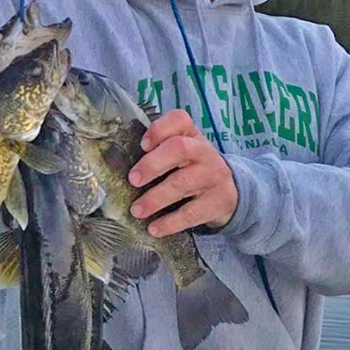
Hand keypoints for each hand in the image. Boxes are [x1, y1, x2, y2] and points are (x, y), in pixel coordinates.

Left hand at [127, 109, 238, 236]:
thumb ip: (158, 151)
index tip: (142, 145)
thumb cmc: (194, 169)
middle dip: (152, 164)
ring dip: (155, 198)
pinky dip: (170, 222)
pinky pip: (192, 213)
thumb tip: (118, 164)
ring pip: (183, 183)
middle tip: (133, 180)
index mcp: (191, 136)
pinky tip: (154, 228)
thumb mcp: (183, 154)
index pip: (179, 120)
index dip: (159, 130)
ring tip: (136, 210)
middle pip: (179, 148)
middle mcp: (204, 152)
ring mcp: (214, 177)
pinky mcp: (218, 202)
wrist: (231, 192)